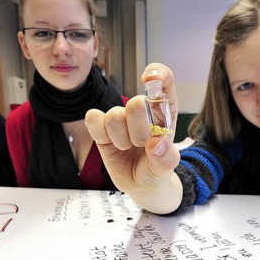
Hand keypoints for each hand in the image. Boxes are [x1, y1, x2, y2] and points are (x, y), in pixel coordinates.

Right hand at [85, 63, 182, 212]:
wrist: (140, 185)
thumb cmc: (155, 170)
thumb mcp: (166, 169)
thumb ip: (166, 159)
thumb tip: (157, 144)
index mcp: (164, 111)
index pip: (164, 80)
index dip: (157, 74)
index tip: (149, 81)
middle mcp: (143, 109)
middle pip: (136, 103)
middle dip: (139, 131)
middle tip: (143, 146)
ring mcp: (121, 117)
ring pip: (115, 115)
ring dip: (122, 139)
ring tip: (129, 148)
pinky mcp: (102, 127)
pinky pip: (93, 119)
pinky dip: (101, 133)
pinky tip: (111, 143)